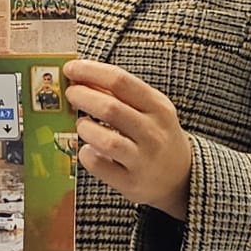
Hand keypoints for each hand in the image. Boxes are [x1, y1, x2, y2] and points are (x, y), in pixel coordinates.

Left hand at [62, 59, 192, 218]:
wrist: (180, 177)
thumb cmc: (156, 134)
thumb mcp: (151, 109)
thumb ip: (122, 93)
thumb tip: (82, 76)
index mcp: (158, 107)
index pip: (121, 81)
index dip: (91, 71)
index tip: (71, 68)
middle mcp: (153, 132)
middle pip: (110, 108)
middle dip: (82, 97)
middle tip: (70, 94)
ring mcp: (143, 160)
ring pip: (106, 140)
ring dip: (85, 127)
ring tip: (81, 124)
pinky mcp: (131, 182)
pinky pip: (99, 165)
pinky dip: (86, 154)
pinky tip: (87, 149)